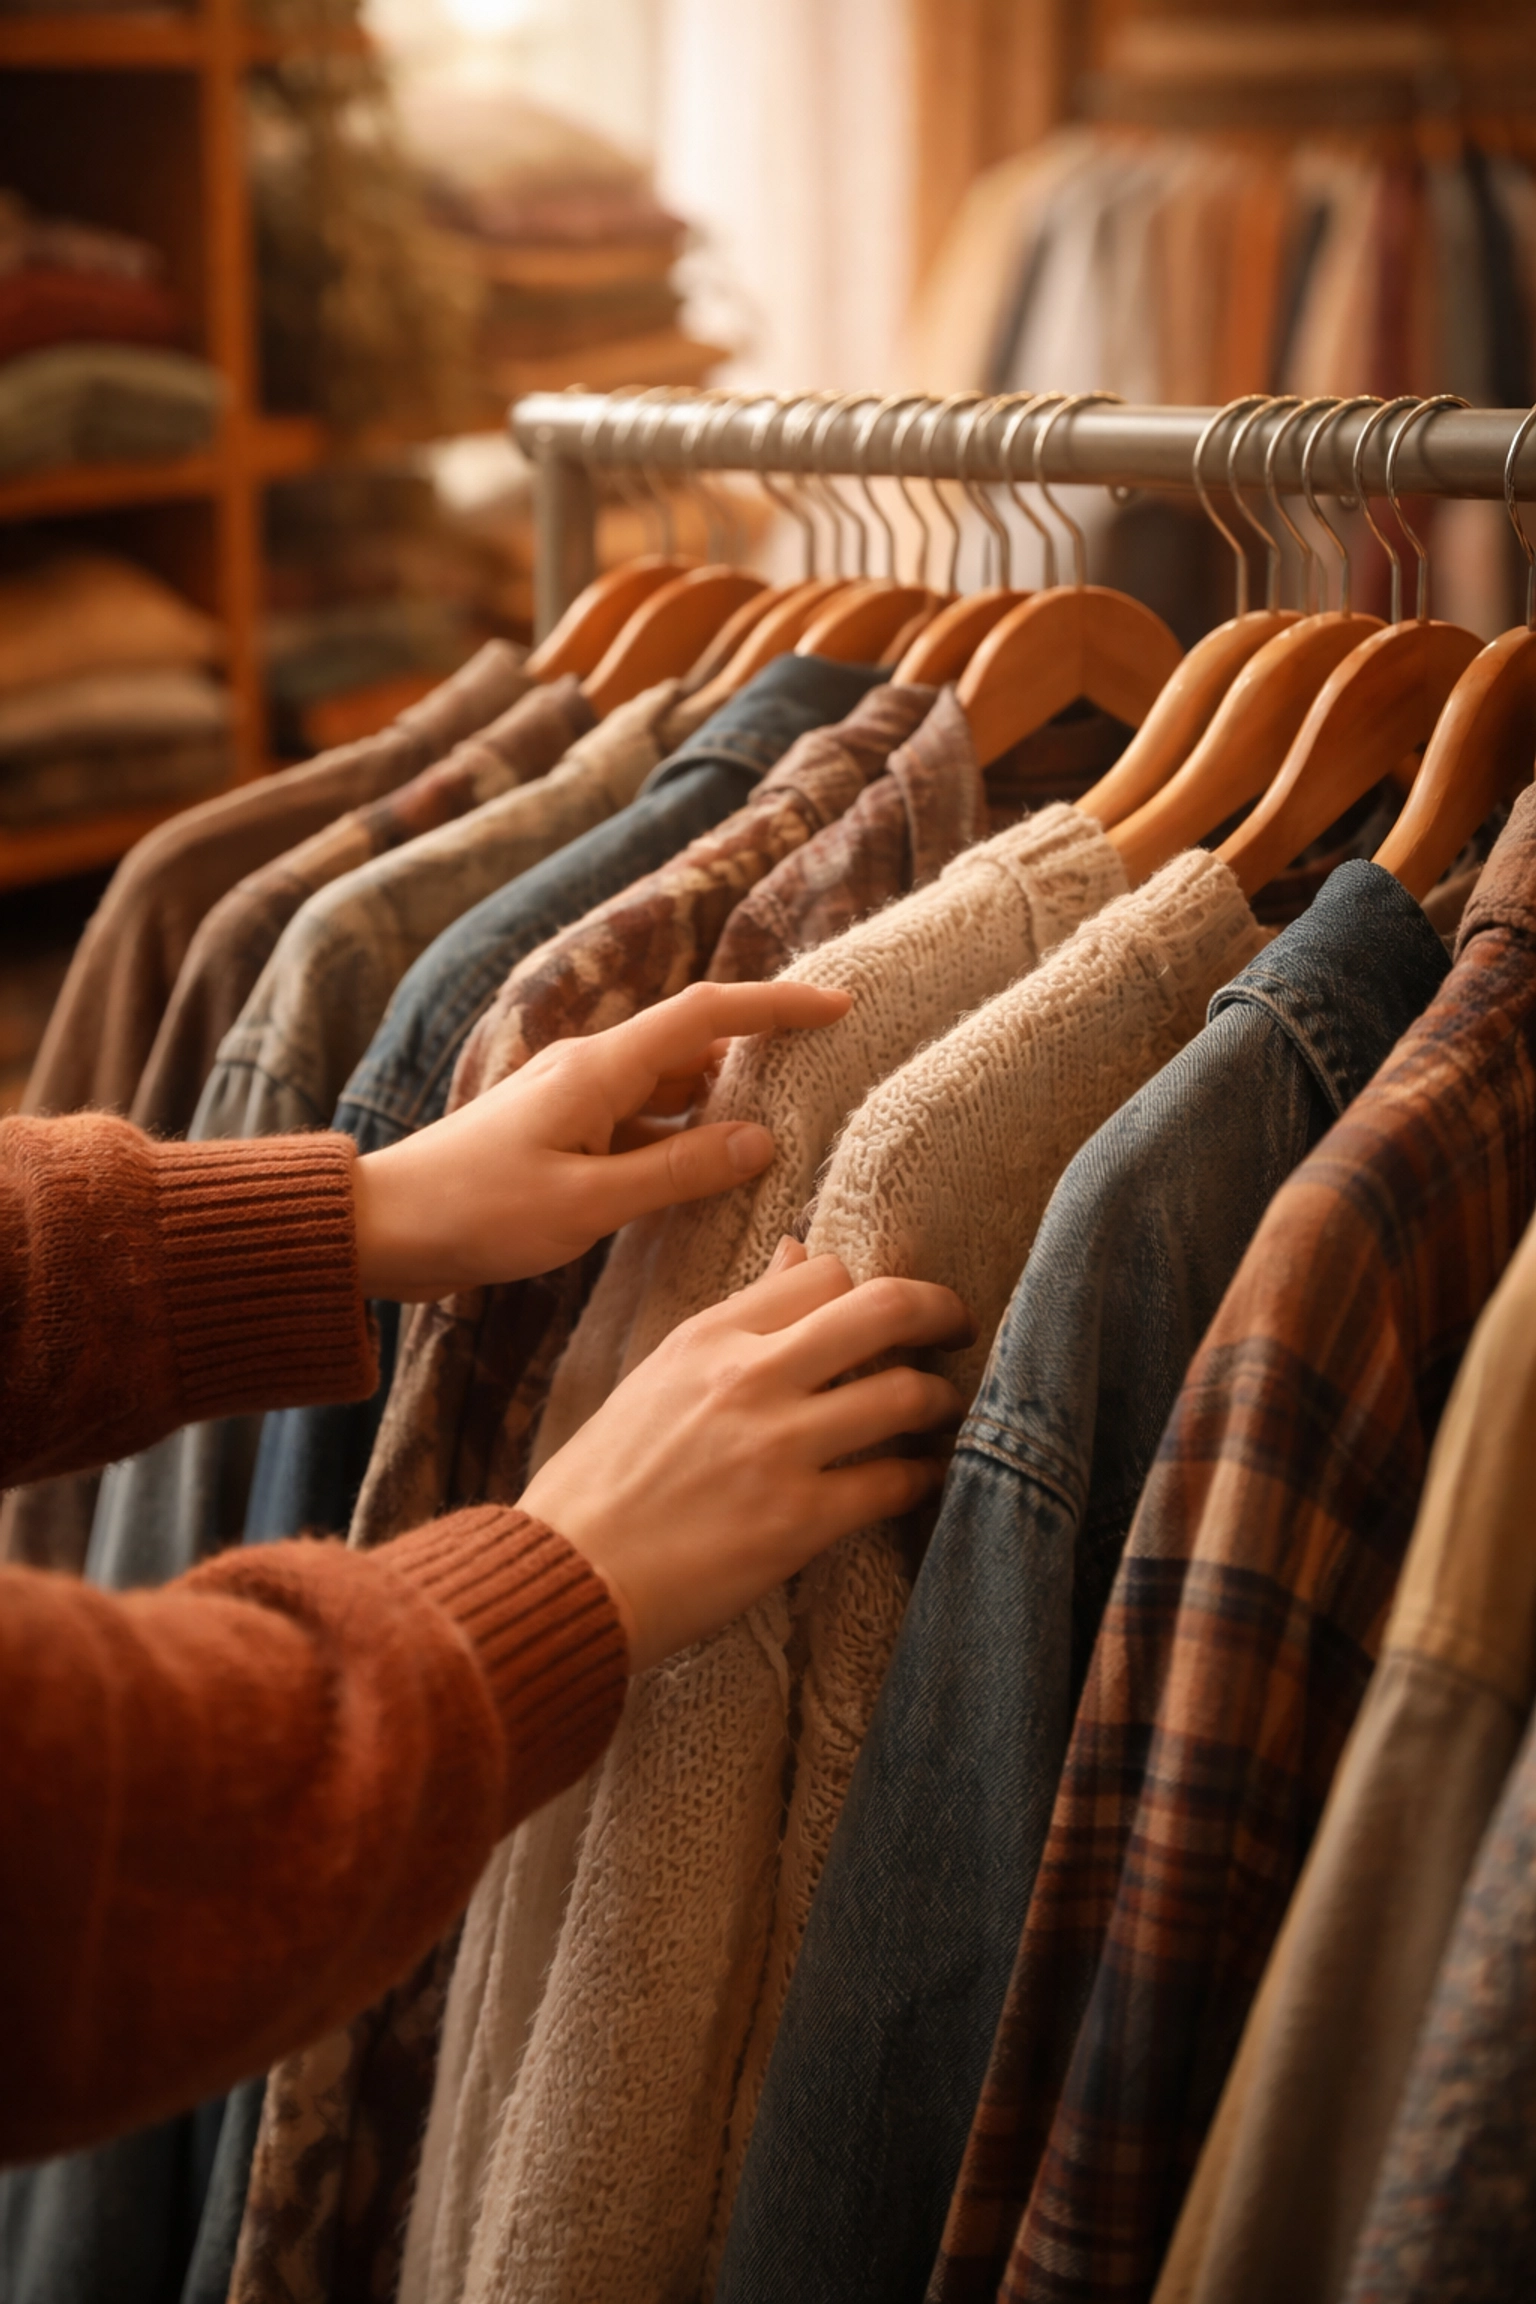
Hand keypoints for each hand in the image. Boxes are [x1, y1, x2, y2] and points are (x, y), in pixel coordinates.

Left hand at [352, 980, 850, 1301]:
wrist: (383, 1228)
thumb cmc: (475, 1213)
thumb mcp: (588, 1203)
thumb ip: (678, 1171)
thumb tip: (761, 1142)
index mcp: (599, 1069)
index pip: (708, 1013)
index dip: (777, 1005)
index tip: (839, 1005)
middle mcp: (591, 1071)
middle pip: (695, 1046)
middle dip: (762, 1053)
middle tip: (829, 1073)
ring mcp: (574, 1103)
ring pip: (669, 1092)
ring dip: (723, 1106)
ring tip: (788, 1130)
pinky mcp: (561, 1139)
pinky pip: (641, 1128)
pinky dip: (681, 1142)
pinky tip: (710, 1176)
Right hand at [522, 1242, 973, 1670]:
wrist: (564, 1577)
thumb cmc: (602, 1483)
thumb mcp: (658, 1376)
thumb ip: (736, 1319)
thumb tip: (799, 1251)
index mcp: (708, 1336)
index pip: (823, 1271)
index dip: (867, 1288)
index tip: (886, 1313)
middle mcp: (748, 1377)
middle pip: (883, 1308)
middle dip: (940, 1311)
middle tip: (958, 1328)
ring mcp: (777, 1448)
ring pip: (904, 1393)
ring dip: (940, 1402)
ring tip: (943, 1413)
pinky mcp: (798, 1521)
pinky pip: (894, 1483)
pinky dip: (923, 1477)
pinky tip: (924, 1479)